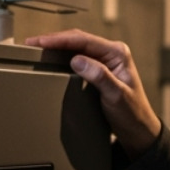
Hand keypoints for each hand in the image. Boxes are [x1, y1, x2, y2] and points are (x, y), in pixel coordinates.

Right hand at [23, 29, 162, 156]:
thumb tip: (78, 60)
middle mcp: (112, 53)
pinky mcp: (99, 69)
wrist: (137, 129)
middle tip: (32, 42)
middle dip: (54, 40)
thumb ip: (99, 76)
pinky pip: (78, 57)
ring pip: (76, 47)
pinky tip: (51, 57)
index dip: (60, 40)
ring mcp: (106, 60)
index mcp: (118, 53)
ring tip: (37, 47)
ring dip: (57, 46)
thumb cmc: (132, 113)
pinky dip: (62, 55)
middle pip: (78, 39)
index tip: (41, 42)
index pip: (84, 40)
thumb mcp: (115, 96)